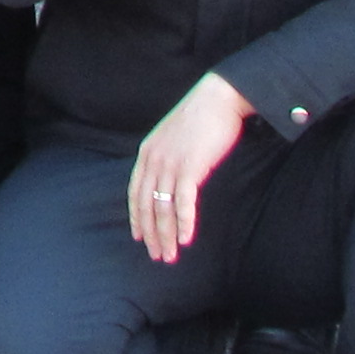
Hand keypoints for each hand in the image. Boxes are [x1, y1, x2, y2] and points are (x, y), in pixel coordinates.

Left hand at [126, 74, 251, 264]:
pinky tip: (186, 239)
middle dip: (151, 234)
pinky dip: (184, 223)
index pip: (135, 192)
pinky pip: (184, 203)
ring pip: (163, 208)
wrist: (219, 98)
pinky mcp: (190, 167)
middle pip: (146, 205)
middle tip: (157, 255)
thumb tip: (168, 179)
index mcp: (147, 152)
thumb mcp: (173, 138)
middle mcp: (153, 160)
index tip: (139, 237)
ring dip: (167, 235)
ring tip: (171, 255)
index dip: (137, 217)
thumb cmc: (201, 118)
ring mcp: (170, 164)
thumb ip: (166, 157)